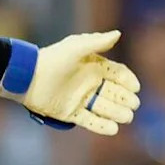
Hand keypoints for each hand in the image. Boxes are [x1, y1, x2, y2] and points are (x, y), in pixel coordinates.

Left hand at [6, 30, 140, 135]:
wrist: (28, 77)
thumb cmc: (52, 59)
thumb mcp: (76, 48)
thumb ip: (97, 42)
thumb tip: (118, 34)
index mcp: (93, 67)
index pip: (117, 74)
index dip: (127, 81)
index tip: (135, 88)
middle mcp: (89, 84)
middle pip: (113, 93)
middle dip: (125, 99)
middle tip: (134, 105)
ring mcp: (80, 99)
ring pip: (104, 108)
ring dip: (117, 113)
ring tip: (127, 118)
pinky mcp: (70, 113)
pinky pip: (89, 121)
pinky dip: (101, 126)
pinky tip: (114, 129)